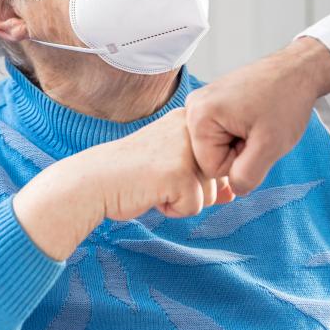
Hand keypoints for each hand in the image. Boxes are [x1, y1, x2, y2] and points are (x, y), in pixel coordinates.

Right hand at [15, 108, 234, 258]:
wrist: (94, 181)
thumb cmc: (134, 174)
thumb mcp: (175, 167)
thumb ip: (207, 176)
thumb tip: (235, 192)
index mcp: (192, 120)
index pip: (221, 160)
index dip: (197, 175)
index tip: (168, 167)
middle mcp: (192, 129)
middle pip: (219, 179)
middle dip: (191, 189)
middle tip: (159, 177)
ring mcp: (187, 150)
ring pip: (210, 195)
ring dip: (183, 199)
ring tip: (155, 183)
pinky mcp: (180, 174)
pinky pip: (194, 208)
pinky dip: (173, 209)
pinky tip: (151, 193)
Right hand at [185, 37, 329, 194]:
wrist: (298, 70)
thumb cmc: (286, 101)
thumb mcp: (270, 146)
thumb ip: (247, 177)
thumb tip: (233, 190)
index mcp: (199, 116)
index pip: (211, 169)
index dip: (239, 161)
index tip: (256, 138)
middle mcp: (193, 107)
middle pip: (210, 158)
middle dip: (238, 152)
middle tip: (258, 129)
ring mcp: (202, 102)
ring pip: (218, 147)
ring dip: (241, 142)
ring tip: (257, 122)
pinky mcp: (212, 102)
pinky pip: (222, 134)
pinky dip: (240, 132)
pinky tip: (254, 117)